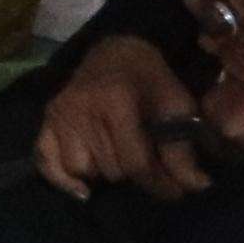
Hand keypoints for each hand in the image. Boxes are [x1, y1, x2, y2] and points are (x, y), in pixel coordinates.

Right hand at [35, 34, 203, 198]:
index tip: (179, 191)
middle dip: (136, 175)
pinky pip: (46, 162)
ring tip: (120, 161)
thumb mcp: (177, 105)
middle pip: (111, 169)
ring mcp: (60, 115)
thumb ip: (183, 147)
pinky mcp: (47, 120)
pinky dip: (63, 179)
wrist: (116, 50)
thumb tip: (197, 186)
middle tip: (152, 168)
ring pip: (83, 170)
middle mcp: (82, 109)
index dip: (160, 183)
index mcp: (117, 100)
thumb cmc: (151, 79)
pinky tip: (83, 189)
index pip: (135, 161)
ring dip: (104, 173)